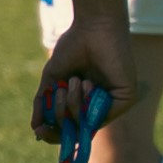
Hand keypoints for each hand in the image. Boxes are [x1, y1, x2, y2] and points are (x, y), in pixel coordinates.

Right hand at [36, 11, 136, 141]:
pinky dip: (88, 101)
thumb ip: (44, 104)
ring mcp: (114, 104)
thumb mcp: (52, 79)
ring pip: (87, 124)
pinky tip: (86, 83)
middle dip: (61, 118)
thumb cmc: (73, 47)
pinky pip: (102, 114)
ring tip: (74, 80)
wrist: (93, 28)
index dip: (54, 134)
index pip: (69, 129)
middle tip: (58, 94)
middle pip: (77, 132)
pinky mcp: (126, 99)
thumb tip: (36, 129)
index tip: (40, 131)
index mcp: (83, 102)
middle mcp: (99, 106)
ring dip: (73, 105)